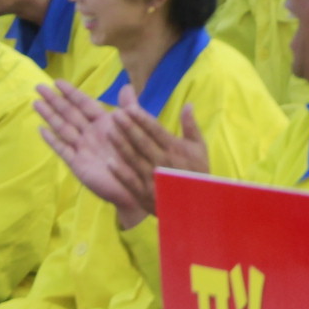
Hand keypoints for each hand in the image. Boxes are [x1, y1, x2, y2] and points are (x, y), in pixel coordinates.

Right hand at [35, 81, 157, 231]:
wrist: (136, 184)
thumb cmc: (137, 156)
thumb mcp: (135, 128)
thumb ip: (130, 108)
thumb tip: (126, 85)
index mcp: (103, 123)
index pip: (83, 104)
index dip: (71, 93)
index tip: (57, 81)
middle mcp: (90, 133)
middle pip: (69, 113)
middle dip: (54, 100)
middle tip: (38, 87)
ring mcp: (82, 148)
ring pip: (62, 128)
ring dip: (49, 116)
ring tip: (36, 104)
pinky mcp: (78, 164)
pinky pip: (62, 149)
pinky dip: (52, 140)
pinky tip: (41, 130)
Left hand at [97, 98, 209, 226]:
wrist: (197, 205)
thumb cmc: (197, 172)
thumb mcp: (199, 147)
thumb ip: (191, 126)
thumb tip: (188, 104)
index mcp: (175, 149)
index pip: (155, 130)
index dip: (141, 118)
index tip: (129, 108)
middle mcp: (162, 162)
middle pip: (142, 142)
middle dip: (128, 127)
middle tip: (115, 115)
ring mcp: (153, 178)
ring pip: (134, 159)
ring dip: (121, 145)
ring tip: (109, 132)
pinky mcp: (145, 194)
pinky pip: (131, 182)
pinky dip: (120, 173)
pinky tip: (109, 162)